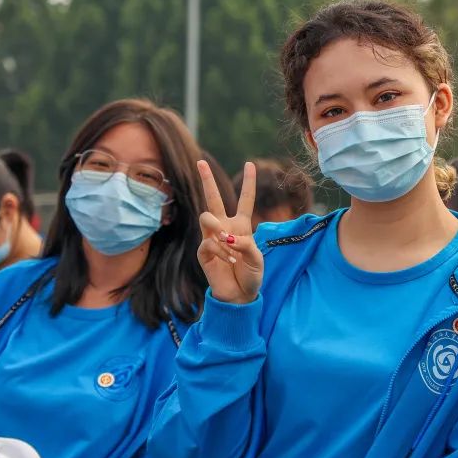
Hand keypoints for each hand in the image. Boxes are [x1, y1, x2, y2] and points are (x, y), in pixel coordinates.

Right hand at [196, 160, 262, 303]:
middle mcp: (225, 228)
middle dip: (206, 180)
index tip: (251, 163)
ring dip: (218, 228)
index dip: (249, 182)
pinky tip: (230, 260)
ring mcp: (212, 238)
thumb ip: (245, 245)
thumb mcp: (256, 258)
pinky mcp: (203, 251)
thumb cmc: (251, 274)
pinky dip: (222, 251)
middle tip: (200, 162)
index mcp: (242, 225)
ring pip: (206, 217)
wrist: (239, 295)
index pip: (245, 200)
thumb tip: (227, 237)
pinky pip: (209, 242)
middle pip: (214, 199)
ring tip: (228, 242)